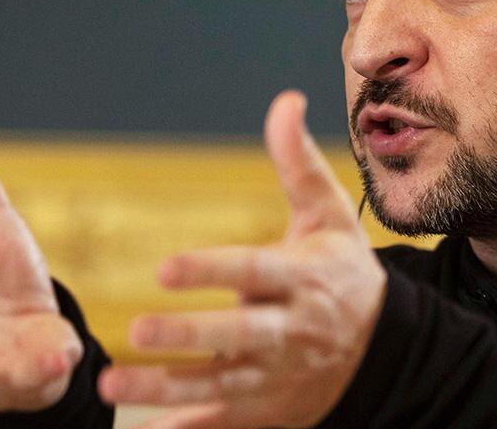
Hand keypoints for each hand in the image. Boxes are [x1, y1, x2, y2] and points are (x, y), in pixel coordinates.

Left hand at [98, 90, 386, 427]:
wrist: (385, 347)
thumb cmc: (343, 270)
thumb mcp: (328, 215)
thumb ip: (297, 162)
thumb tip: (285, 99)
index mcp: (302, 277)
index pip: (253, 271)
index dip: (211, 270)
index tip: (164, 267)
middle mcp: (291, 329)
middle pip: (238, 335)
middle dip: (190, 336)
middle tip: (138, 329)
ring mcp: (280, 375)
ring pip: (220, 385)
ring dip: (166, 389)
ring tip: (112, 382)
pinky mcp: (270, 409)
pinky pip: (227, 422)